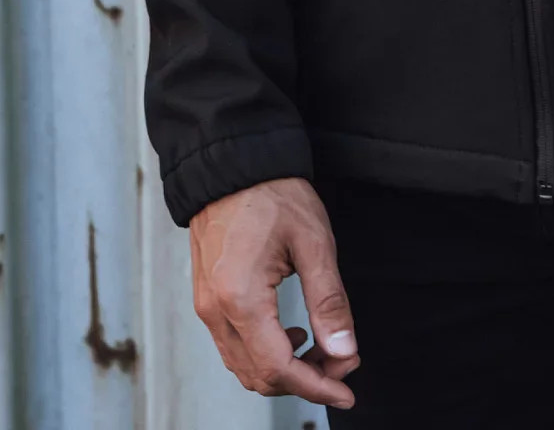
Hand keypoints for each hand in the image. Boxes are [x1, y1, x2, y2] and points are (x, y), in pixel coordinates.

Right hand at [190, 175, 359, 406]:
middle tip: (342, 362)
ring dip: (285, 370)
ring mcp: (206, 306)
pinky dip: (265, 354)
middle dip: (305, 379)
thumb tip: (343, 352)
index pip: (278, 368)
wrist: (233, 162)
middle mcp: (215, 310)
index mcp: (240, 298)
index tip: (347, 390)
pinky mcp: (207, 298)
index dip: (316, 387)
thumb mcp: (313, 241)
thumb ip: (329, 301)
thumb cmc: (273, 193)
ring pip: (244, 366)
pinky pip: (233, 347)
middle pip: (259, 375)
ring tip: (322, 349)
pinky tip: (292, 334)